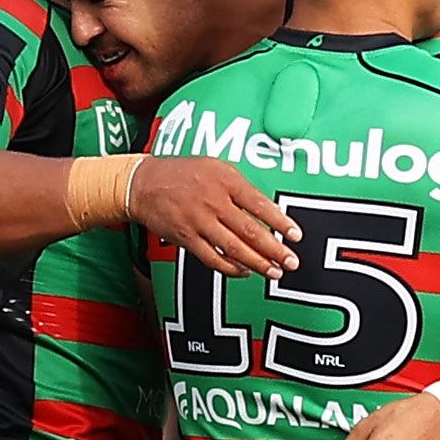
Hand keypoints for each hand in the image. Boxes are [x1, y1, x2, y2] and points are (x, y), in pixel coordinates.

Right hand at [129, 157, 301, 278]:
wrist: (144, 183)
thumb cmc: (184, 173)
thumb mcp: (216, 167)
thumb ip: (240, 186)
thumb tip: (266, 209)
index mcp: (225, 181)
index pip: (259, 204)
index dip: (280, 222)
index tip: (295, 235)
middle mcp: (214, 202)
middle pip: (250, 231)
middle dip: (274, 249)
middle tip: (292, 262)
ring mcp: (199, 222)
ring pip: (233, 248)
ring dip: (257, 263)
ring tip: (274, 272)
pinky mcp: (187, 238)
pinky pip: (212, 258)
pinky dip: (230, 268)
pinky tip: (244, 271)